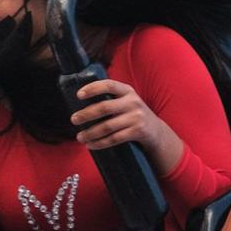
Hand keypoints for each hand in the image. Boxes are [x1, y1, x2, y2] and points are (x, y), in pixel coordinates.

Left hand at [70, 79, 184, 174]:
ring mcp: (136, 117)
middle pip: (105, 107)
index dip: (93, 88)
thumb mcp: (126, 101)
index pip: (109, 85)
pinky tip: (91, 145)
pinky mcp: (138, 131)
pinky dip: (100, 143)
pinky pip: (114, 138)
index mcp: (127, 91)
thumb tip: (82, 105)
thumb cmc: (133, 115)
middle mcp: (133, 102)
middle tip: (74, 119)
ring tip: (80, 137)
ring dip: (90, 132)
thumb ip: (111, 99)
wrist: (156, 131)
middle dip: (86, 114)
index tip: (79, 95)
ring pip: (107, 126)